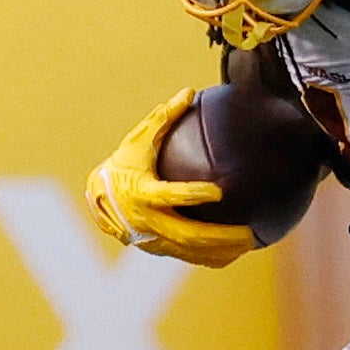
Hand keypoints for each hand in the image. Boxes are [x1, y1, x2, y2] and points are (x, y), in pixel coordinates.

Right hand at [84, 88, 257, 268]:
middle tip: (248, 233)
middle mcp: (146, 220)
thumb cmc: (123, 164)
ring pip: (190, 250)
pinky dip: (212, 258)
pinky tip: (237, 254)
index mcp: (141, 191)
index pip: (169, 195)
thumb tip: (188, 92)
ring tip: (251, 244)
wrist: (99, 198)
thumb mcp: (137, 141)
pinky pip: (188, 256)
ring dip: (220, 250)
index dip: (192, 195)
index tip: (218, 191)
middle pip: (186, 234)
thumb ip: (163, 119)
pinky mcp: (157, 248)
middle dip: (218, 236)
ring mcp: (151, 238)